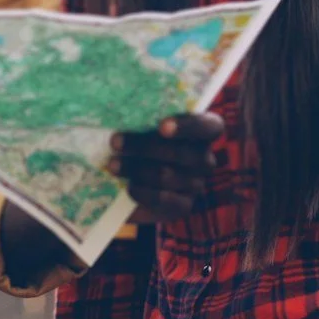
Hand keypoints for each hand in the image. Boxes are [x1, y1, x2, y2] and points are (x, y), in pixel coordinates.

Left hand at [107, 111, 222, 223]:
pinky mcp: (184, 206)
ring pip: (165, 175)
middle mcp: (205, 159)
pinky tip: (128, 186)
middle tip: (115, 141)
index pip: (206, 126)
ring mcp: (197, 184)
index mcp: (205, 132)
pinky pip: (162, 198)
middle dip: (143, 147)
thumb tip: (123, 113)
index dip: (187, 126)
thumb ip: (146, 120)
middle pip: (178, 152)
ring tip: (112, 164)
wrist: (145, 183)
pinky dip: (141, 191)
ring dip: (134, 169)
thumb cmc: (147, 143)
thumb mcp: (149, 128)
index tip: (162, 127)